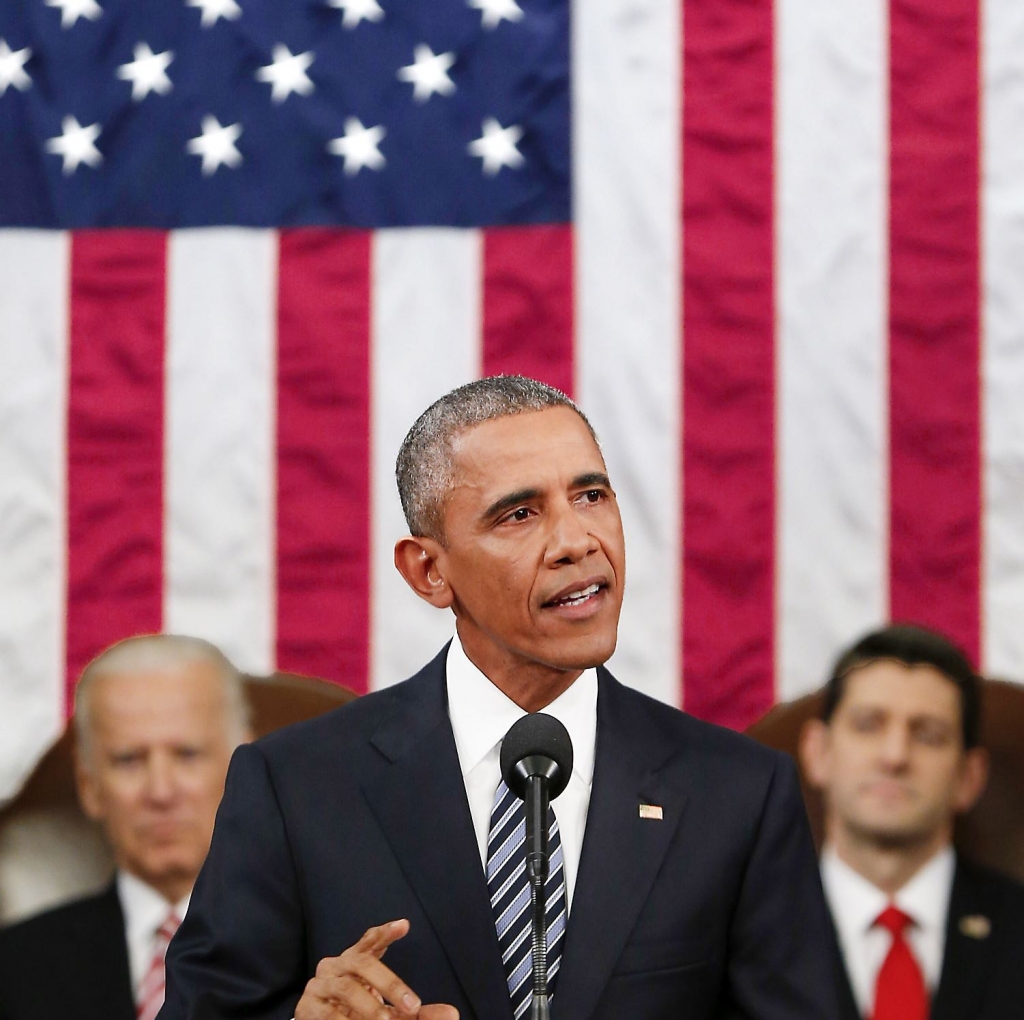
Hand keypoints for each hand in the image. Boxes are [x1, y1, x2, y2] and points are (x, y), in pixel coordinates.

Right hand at [294, 919, 458, 1019]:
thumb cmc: (357, 1013)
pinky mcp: (307, 1007)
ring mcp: (319, 984)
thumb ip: (415, 1013)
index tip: (404, 925)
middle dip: (390, 984)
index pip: (370, 940)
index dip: (385, 933)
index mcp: (355, 960)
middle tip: (412, 1007)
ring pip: (347, 989)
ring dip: (369, 1007)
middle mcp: (336, 965)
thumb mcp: (388, 1010)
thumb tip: (453, 1014)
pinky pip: (327, 1013)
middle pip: (363, 964)